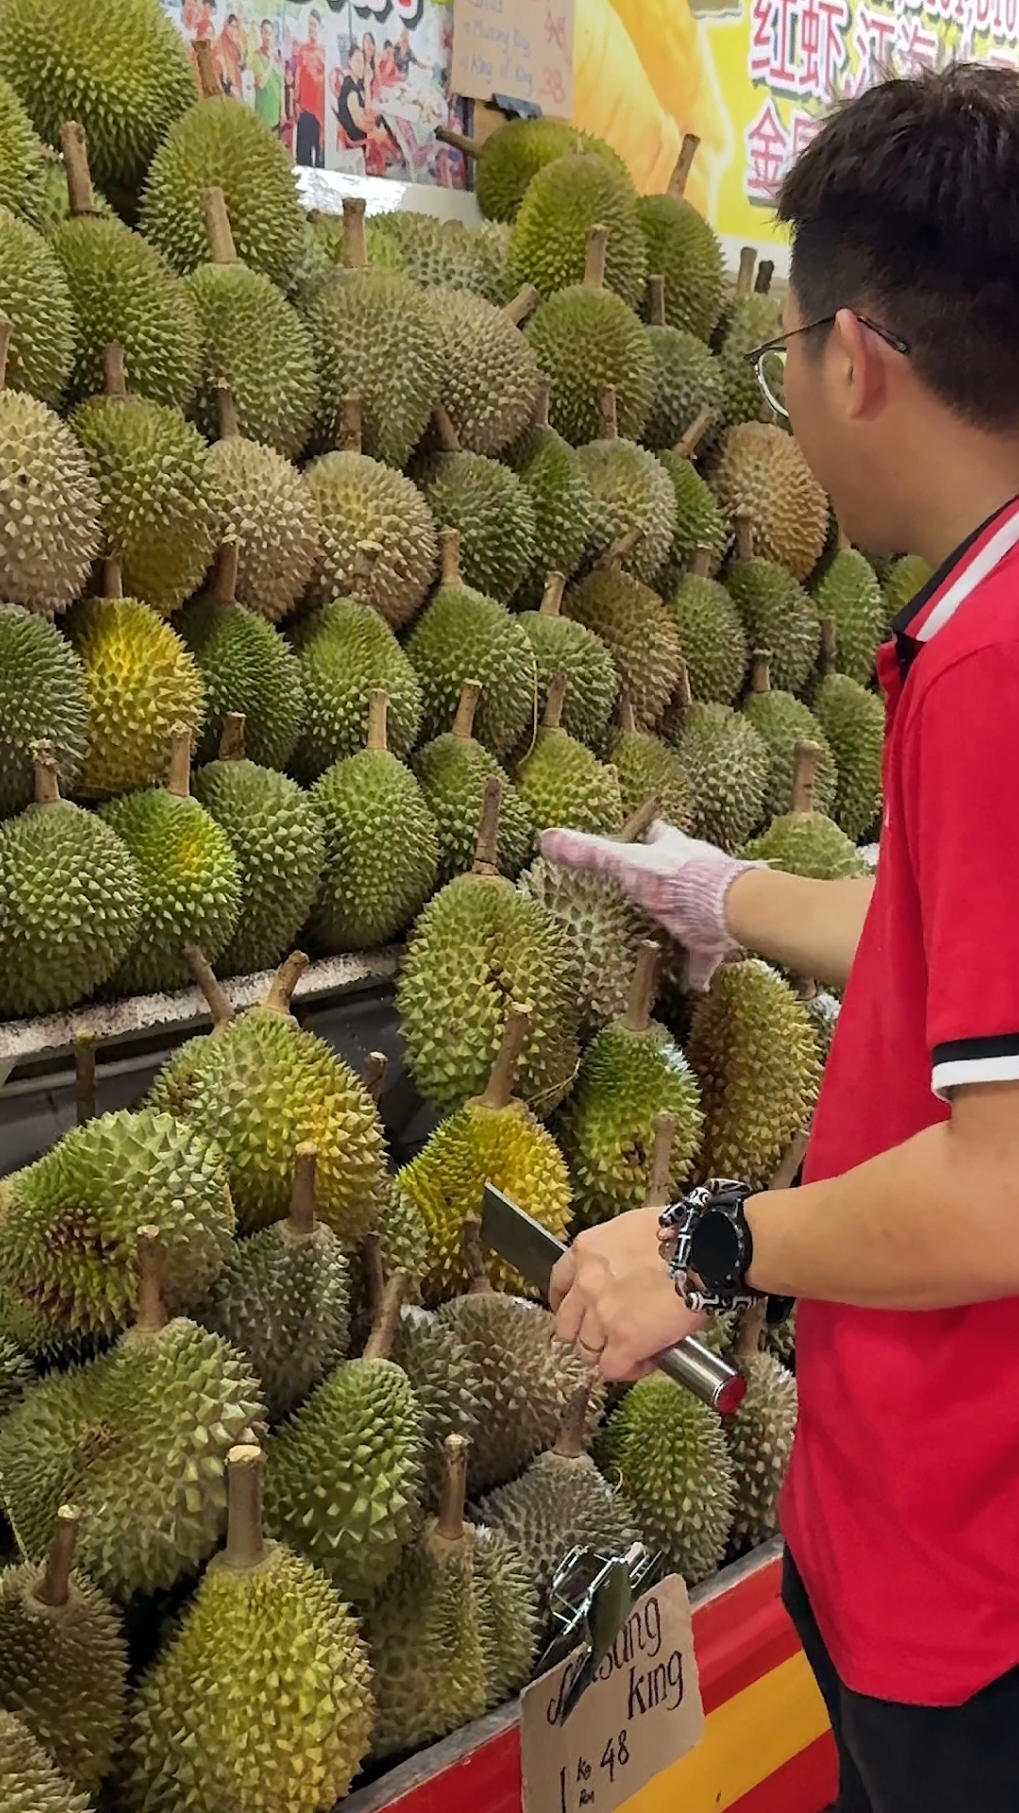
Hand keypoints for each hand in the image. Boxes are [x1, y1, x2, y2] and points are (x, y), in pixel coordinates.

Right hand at [539, 820, 760, 988]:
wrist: (723, 905)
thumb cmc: (673, 879)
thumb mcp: (624, 862)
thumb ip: (589, 852)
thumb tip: (546, 838)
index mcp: (673, 849)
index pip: (659, 833)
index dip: (650, 835)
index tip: (640, 838)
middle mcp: (695, 870)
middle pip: (683, 869)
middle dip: (671, 879)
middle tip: (651, 895)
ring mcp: (708, 902)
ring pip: (698, 909)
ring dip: (687, 922)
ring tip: (668, 941)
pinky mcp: (716, 935)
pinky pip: (705, 955)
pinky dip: (698, 970)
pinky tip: (692, 986)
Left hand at [550, 1207, 707, 1380]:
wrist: (705, 1251)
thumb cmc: (680, 1235)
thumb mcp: (631, 1230)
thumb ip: (613, 1256)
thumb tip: (622, 1276)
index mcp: (585, 1252)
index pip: (559, 1284)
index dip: (568, 1303)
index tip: (578, 1311)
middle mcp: (585, 1284)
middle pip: (566, 1324)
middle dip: (584, 1333)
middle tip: (606, 1336)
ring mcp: (602, 1315)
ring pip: (586, 1350)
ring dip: (605, 1353)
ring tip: (630, 1351)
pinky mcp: (624, 1341)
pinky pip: (612, 1369)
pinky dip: (627, 1370)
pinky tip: (646, 1361)